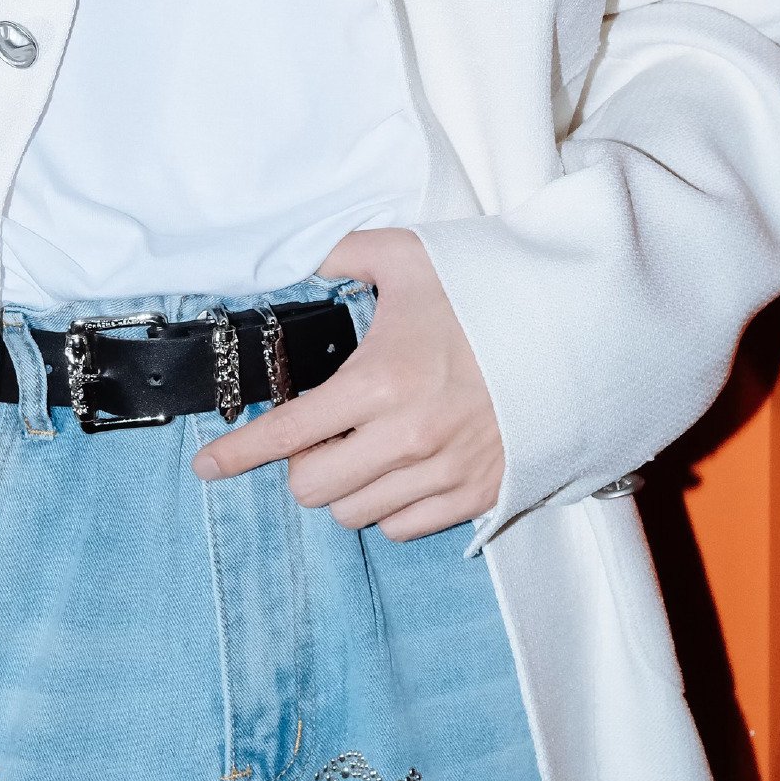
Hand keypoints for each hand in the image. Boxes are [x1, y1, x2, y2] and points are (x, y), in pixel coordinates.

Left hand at [192, 229, 502, 540]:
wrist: (572, 330)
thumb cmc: (488, 293)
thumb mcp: (410, 257)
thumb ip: (345, 252)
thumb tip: (301, 256)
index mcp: (379, 382)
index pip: (286, 434)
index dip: (237, 454)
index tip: (207, 465)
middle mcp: (405, 439)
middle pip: (312, 487)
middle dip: (302, 462)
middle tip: (319, 433)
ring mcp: (442, 473)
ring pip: (354, 513)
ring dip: (345, 485)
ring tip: (362, 448)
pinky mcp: (476, 495)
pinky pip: (402, 527)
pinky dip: (388, 506)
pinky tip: (397, 470)